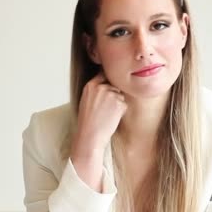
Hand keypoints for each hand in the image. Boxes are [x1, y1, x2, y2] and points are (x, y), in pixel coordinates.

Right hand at [70, 74, 126, 188]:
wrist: (89, 136)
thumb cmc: (87, 122)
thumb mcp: (86, 101)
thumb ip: (96, 91)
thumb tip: (109, 86)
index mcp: (90, 85)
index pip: (103, 75)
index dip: (108, 82)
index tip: (109, 86)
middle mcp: (100, 87)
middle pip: (114, 86)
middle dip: (113, 96)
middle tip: (104, 110)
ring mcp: (110, 94)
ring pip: (120, 96)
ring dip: (117, 105)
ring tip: (106, 115)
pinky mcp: (119, 103)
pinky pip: (124, 104)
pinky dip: (120, 112)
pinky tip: (110, 119)